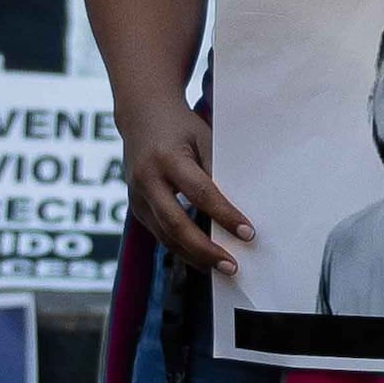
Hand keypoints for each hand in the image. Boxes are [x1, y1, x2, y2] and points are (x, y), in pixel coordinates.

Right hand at [117, 99, 251, 274]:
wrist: (142, 114)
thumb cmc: (180, 126)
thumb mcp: (203, 138)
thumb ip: (215, 171)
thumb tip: (237, 210)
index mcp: (167, 158)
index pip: (200, 193)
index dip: (225, 215)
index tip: (248, 233)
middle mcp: (147, 179)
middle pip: (176, 224)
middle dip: (205, 250)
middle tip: (231, 266)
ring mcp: (137, 195)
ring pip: (165, 236)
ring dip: (194, 256)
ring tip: (220, 268)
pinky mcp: (135, 206)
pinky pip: (159, 233)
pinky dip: (181, 248)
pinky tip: (201, 258)